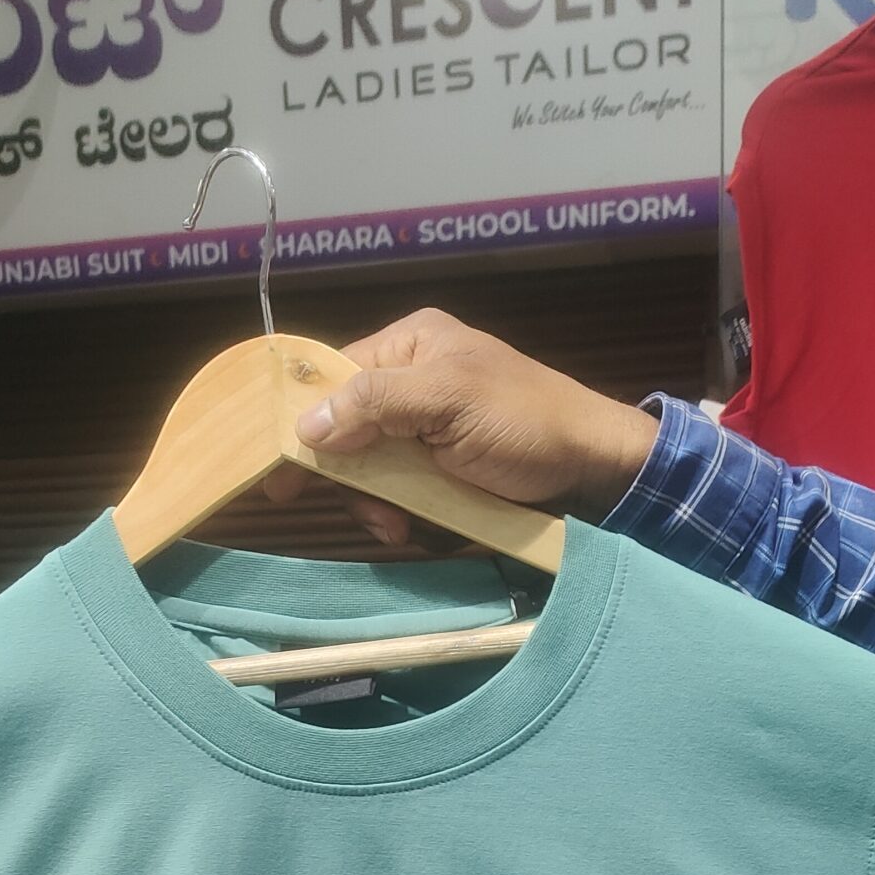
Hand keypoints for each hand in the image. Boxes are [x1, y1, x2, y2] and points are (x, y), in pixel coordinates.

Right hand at [263, 307, 657, 545]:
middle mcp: (413, 380)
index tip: (281, 473)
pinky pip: (402, 491)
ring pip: (371, 469)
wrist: (593, 465)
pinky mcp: (443, 466)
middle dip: (354, 479)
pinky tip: (420, 529)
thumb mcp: (448, 402)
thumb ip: (376, 404)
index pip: (334, 378)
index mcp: (410, 346)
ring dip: (380, 505)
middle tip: (377, 517)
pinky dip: (405, 514)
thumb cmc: (527, 422)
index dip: (304, 423)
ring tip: (404, 528)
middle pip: (347, 430)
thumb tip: (306, 423)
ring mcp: (428, 426)